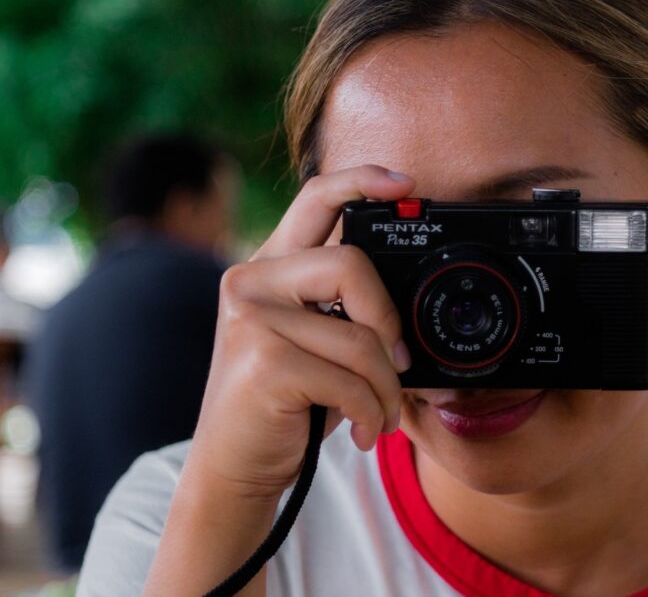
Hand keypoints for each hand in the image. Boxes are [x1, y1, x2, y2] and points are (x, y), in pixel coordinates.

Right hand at [188, 164, 415, 498]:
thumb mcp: (319, 345)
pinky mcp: (262, 363)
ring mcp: (250, 319)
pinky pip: (350, 379)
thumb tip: (408, 303)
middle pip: (352, 265)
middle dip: (389, 322)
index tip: (405, 184)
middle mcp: (252, 281)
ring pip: (360, 337)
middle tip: (397, 365)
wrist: (234, 470)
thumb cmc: (288, 405)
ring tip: (379, 413)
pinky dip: (370, 412)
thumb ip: (348, 309)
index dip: (362, 181)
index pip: (315, 199)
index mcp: (270, 268)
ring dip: (386, 388)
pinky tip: (360, 430)